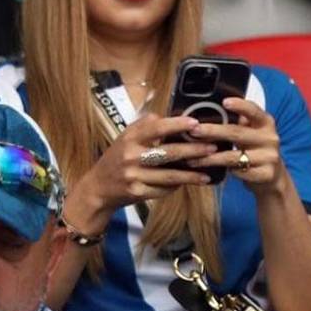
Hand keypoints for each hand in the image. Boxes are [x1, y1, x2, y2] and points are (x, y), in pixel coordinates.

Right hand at [67, 114, 214, 232]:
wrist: (98, 188)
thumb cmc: (117, 158)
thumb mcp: (125, 137)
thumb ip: (145, 126)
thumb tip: (172, 117)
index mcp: (129, 138)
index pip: (156, 128)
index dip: (177, 125)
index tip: (196, 123)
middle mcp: (131, 156)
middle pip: (168, 153)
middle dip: (193, 150)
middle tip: (212, 147)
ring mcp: (134, 176)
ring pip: (169, 176)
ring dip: (191, 175)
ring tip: (206, 172)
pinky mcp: (137, 193)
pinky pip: (163, 190)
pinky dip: (177, 187)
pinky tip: (188, 183)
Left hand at [187, 97, 287, 191]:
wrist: (271, 176)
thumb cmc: (254, 149)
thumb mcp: (250, 133)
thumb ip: (237, 123)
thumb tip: (207, 113)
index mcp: (265, 123)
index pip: (253, 110)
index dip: (240, 105)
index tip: (224, 102)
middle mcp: (270, 138)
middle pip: (237, 133)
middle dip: (212, 131)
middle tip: (194, 131)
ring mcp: (270, 157)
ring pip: (233, 157)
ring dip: (210, 157)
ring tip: (192, 158)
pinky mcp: (266, 174)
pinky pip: (238, 172)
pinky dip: (223, 171)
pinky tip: (209, 171)